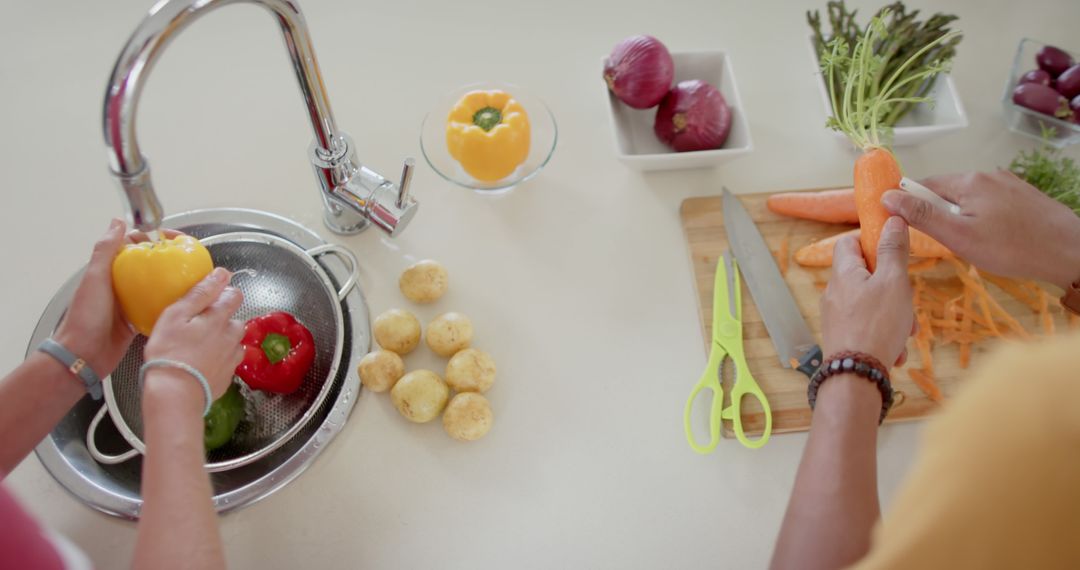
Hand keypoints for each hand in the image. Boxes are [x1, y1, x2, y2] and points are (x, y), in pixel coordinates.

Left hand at [54, 220, 188, 376]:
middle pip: (150, 263)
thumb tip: (117, 222)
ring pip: (157, 285)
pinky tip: (184, 303)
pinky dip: (170, 303)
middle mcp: (121, 283)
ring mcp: (131, 301)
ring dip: (173, 281)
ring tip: (192, 278)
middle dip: (170, 258)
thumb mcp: (95, 278)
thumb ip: (105, 250)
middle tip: (190, 258)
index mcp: (110, 269)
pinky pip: (158, 307)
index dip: (155, 236)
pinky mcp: (138, 318)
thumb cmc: (84, 318)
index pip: (135, 243)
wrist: (83, 355)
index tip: (174, 237)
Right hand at [143, 268, 244, 401]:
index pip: (234, 295)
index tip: (209, 297)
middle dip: (221, 319)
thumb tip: (221, 274)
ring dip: (222, 339)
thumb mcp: (176, 315)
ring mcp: (232, 357)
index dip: (223, 293)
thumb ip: (200, 293)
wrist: (175, 394)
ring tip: (199, 345)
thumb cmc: (170, 352)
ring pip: (233, 341)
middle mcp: (232, 336)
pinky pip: (228, 360)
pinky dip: (220, 358)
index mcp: (220, 318)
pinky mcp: (228, 376)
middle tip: (197, 325)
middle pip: (234, 319)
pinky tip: (204, 362)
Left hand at [821, 217, 913, 367]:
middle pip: (867, 277)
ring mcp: (836, 316)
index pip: (848, 242)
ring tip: (905, 334)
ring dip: (895, 317)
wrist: (855, 375)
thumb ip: (893, 250)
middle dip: (894, 289)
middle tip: (908, 304)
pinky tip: (894, 352)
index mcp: (844, 273)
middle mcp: (834, 292)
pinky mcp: (842, 337)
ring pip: (872, 305)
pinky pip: (868, 328)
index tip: (893, 250)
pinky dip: (884, 335)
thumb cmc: (876, 325)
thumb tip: (892, 219)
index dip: (870, 240)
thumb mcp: (893, 282)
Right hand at [882, 169, 1079, 288]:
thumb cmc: (1011, 247)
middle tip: (948, 243)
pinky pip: (991, 203)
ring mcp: (1008, 183)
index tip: (908, 228)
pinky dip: (984, 218)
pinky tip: (996, 238)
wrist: (1069, 251)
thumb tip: (887, 196)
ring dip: (962, 217)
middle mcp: (987, 175)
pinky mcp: (1024, 195)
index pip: (923, 185)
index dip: (910, 205)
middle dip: (940, 214)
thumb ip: (922, 215)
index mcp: (967, 181)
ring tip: (974, 244)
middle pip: (947, 191)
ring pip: (970, 199)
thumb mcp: (958, 236)